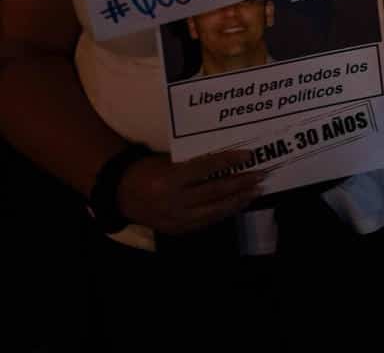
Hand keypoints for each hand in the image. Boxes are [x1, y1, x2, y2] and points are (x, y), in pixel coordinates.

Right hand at [115, 150, 264, 234]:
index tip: (249, 155)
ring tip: (255, 191)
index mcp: (170, 179)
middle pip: (215, 192)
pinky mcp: (177, 230)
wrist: (121, 195)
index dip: (229, 161)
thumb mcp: (169, 162)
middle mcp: (174, 201)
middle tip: (261, 175)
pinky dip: (223, 212)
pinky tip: (237, 204)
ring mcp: (176, 219)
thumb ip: (195, 163)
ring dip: (237, 200)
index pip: (206, 167)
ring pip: (214, 210)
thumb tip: (228, 160)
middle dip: (241, 183)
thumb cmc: (148, 170)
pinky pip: (206, 221)